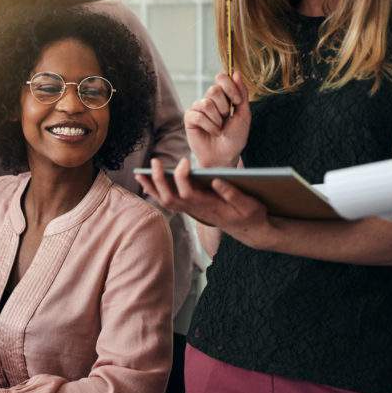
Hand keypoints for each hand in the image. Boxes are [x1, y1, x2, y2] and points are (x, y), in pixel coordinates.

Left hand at [136, 157, 276, 250]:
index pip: (188, 193)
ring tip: (141, 172)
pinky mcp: (189, 208)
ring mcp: (191, 211)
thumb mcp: (249, 205)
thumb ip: (233, 194)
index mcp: (209, 207)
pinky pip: (168, 201)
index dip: (182, 178)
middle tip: (155, 161)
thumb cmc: (250, 214)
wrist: (248, 231)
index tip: (183, 161)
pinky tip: (148, 180)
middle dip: (159, 180)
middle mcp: (196, 210)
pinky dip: (156, 191)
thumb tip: (215, 180)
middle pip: (170, 198)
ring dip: (152, 187)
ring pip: (165, 201)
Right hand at [184, 71, 250, 167]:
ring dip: (217, 119)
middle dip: (224, 107)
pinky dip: (208, 126)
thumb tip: (236, 72)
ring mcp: (198, 108)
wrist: (225, 155)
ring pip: (206, 103)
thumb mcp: (244, 114)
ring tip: (219, 128)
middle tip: (226, 119)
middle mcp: (209, 100)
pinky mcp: (189, 118)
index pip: (221, 78)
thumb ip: (241, 93)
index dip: (230, 87)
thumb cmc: (235, 137)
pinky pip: (198, 115)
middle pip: (214, 90)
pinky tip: (211, 132)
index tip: (236, 102)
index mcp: (223, 96)